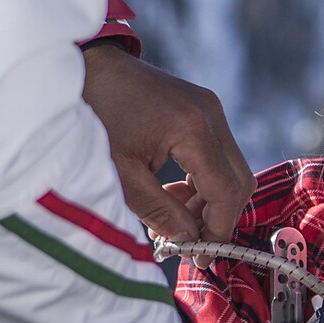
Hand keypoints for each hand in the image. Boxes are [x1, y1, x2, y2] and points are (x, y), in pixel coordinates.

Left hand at [80, 45, 251, 242]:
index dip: (218, 229)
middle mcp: (212, 115)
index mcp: (194, 128)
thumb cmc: (94, 114)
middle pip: (238, 180)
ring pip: (230, 169)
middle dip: (218, 217)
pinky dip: (202, 179)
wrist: (85, 65)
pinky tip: (171, 191)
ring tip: (172, 220)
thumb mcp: (119, 172)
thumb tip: (187, 240)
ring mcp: (210, 108)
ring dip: (209, 200)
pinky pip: (217, 153)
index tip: (202, 257)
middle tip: (190, 244)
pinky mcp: (202, 108)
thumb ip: (158, 209)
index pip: (225, 191)